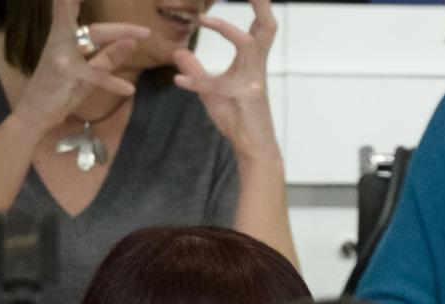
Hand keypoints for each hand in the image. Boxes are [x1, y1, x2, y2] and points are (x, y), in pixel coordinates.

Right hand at [11, 0, 148, 132]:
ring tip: (144, 34)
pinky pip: (94, 73)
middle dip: (118, 22)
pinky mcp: (66, 73)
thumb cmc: (60, 89)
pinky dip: (112, 82)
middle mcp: (60, 39)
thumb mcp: (88, 72)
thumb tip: (131, 42)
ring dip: (120, 33)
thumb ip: (108, 57)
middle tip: (145, 28)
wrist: (35, 112)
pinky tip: (129, 89)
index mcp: (63, 35)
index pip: (68, 6)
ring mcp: (62, 54)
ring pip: (93, 35)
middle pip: (93, 22)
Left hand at [173, 0, 280, 159]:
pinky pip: (218, 83)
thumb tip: (178, 52)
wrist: (253, 147)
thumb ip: (195, 70)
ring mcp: (253, 81)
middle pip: (267, 27)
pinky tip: (179, 81)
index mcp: (254, 62)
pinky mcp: (244, 97)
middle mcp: (257, 66)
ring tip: (203, 18)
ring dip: (225, 28)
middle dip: (261, 5)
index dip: (257, 7)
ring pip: (249, 44)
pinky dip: (198, 81)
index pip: (260, 28)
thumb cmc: (238, 119)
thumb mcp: (211, 91)